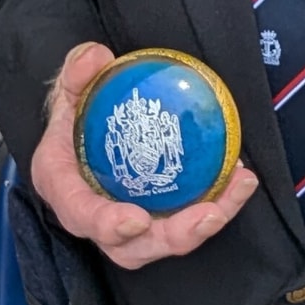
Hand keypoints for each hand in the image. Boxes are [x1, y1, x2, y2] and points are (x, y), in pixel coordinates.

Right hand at [30, 42, 259, 269]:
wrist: (86, 124)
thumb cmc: (75, 112)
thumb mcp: (69, 85)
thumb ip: (77, 71)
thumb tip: (97, 57)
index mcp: (64, 186)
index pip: (79, 213)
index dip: (105, 224)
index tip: (136, 220)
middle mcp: (93, 215)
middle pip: (129, 247)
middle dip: (171, 237)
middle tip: (208, 214)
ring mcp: (126, 222)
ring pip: (162, 240)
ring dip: (203, 224)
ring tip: (237, 191)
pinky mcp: (155, 216)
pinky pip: (183, 219)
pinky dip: (215, 204)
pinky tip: (240, 179)